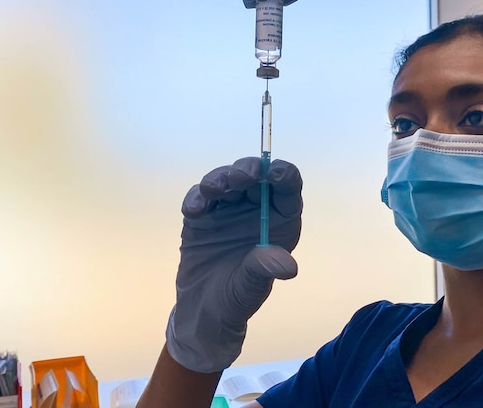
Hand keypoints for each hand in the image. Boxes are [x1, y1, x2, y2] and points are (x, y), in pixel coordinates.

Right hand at [165, 157, 302, 372]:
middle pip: (256, 177)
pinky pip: (200, 196)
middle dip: (248, 171)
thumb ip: (265, 269)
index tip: (274, 172)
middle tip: (239, 177)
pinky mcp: (202, 214)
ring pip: (227, 180)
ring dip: (220, 179)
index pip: (287, 188)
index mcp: (279, 221)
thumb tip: (288, 265)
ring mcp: (228, 208)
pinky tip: (193, 211)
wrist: (202, 311)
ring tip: (213, 189)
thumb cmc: (237, 298)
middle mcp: (256, 209)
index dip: (283, 175)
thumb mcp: (252, 287)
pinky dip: (196, 198)